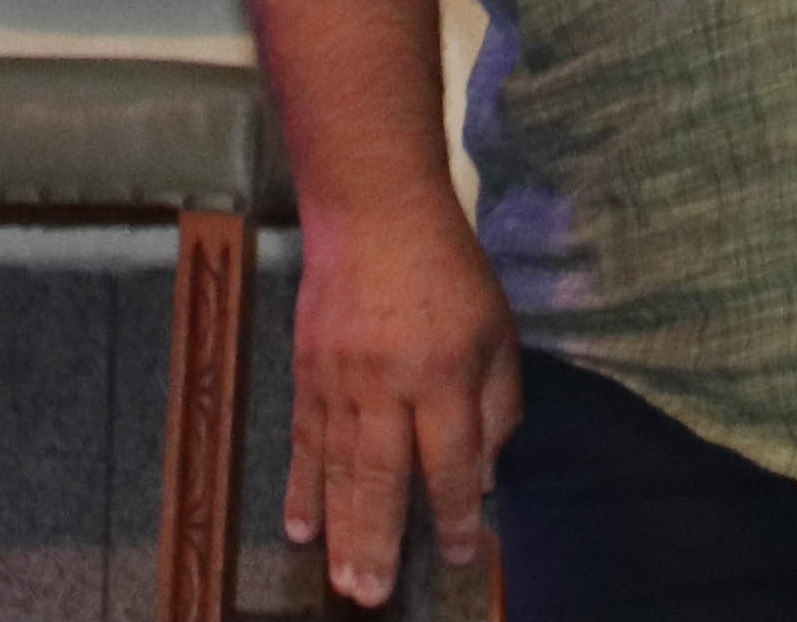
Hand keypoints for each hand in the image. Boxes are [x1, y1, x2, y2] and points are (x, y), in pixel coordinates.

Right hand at [282, 200, 520, 606]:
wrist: (372, 212)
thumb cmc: (448, 271)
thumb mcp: (496, 329)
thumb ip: (497, 403)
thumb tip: (485, 474)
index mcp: (446, 373)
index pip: (451, 459)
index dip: (455, 512)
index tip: (458, 554)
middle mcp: (389, 384)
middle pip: (383, 476)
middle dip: (379, 542)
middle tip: (371, 597)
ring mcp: (341, 380)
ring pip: (339, 468)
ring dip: (339, 530)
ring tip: (341, 581)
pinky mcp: (307, 373)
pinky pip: (305, 441)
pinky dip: (301, 487)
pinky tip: (300, 527)